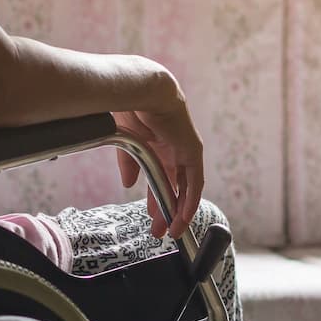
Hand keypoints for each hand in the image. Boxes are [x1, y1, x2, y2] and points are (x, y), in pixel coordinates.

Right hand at [113, 86, 203, 239]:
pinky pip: (194, 182)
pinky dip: (189, 201)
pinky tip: (182, 217)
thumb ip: (129, 165)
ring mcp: (184, 150)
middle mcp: (173, 150)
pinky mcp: (192, 151)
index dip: (157, 199)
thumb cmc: (130, 107)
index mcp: (157, 145)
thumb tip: (129, 185)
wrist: (140, 89)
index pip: (161, 178)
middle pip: (173, 187)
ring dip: (179, 211)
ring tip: (172, 231)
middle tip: (159, 231)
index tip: (151, 217)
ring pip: (185, 188)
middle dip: (165, 210)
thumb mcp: (127, 142)